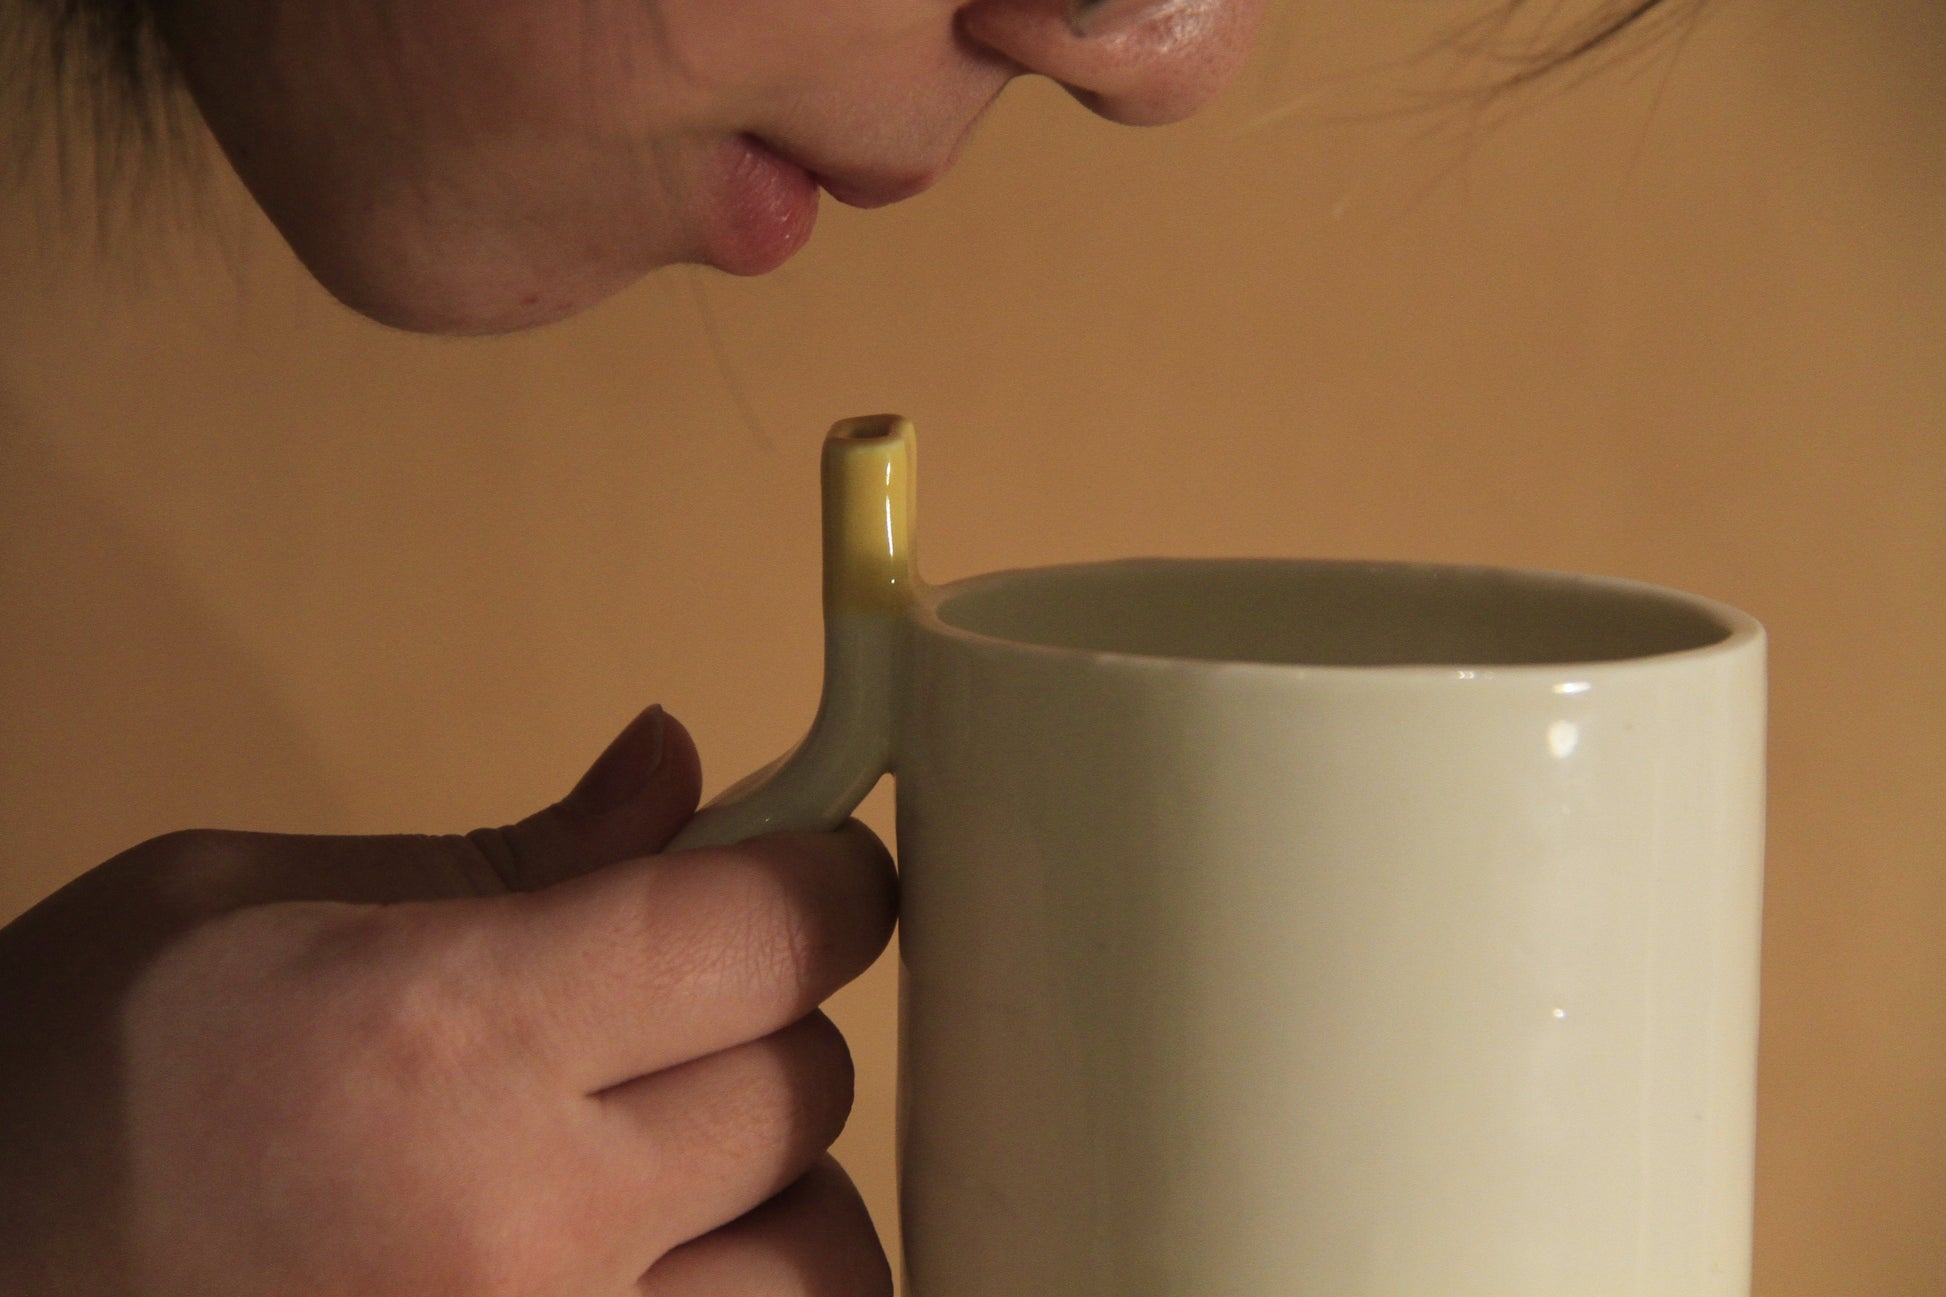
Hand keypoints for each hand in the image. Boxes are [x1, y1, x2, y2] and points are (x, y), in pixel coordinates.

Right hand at [0, 707, 897, 1296]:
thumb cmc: (71, 1084)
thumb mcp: (256, 902)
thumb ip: (513, 850)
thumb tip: (685, 764)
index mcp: (451, 1033)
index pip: (762, 936)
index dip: (823, 878)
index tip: (809, 866)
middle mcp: (527, 1221)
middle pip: (804, 1083)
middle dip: (769, 1014)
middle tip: (683, 996)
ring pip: (824, 1256)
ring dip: (781, 1182)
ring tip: (678, 1148)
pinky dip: (747, 1286)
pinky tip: (670, 1248)